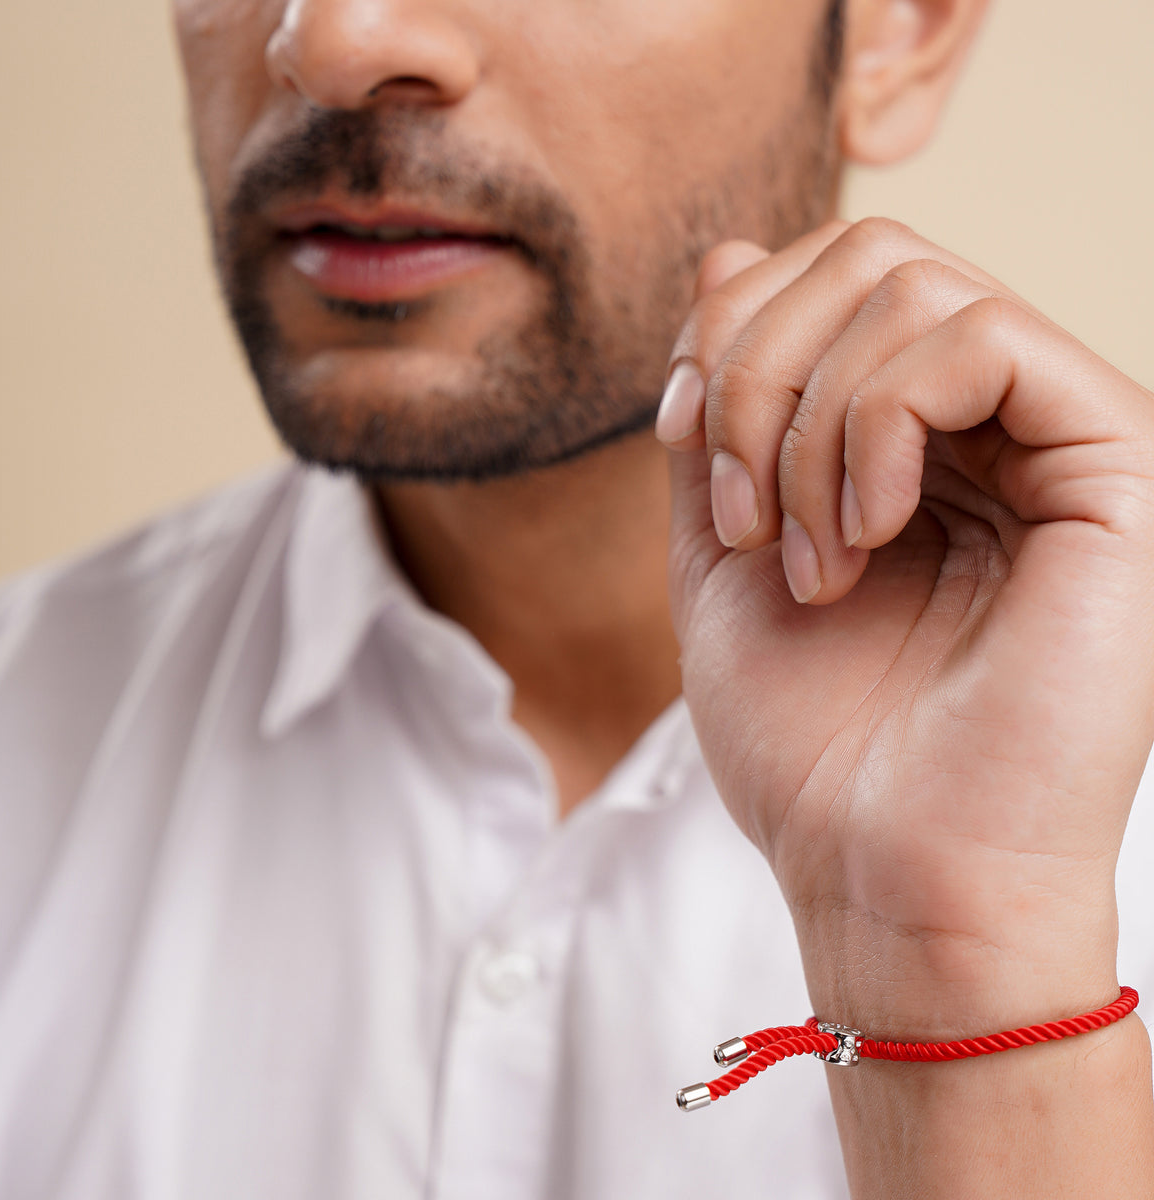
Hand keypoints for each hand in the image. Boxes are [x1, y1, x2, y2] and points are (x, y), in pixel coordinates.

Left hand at [659, 218, 1153, 1033]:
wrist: (886, 867)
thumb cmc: (810, 735)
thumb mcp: (721, 544)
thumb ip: (720, 405)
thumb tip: (726, 251)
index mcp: (911, 436)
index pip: (823, 274)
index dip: (729, 332)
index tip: (687, 447)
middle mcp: (995, 421)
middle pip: (862, 255)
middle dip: (754, 372)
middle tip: (741, 518)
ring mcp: (1059, 436)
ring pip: (909, 283)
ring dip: (805, 421)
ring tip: (805, 556)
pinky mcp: (1116, 465)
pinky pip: (978, 340)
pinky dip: (875, 425)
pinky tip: (866, 533)